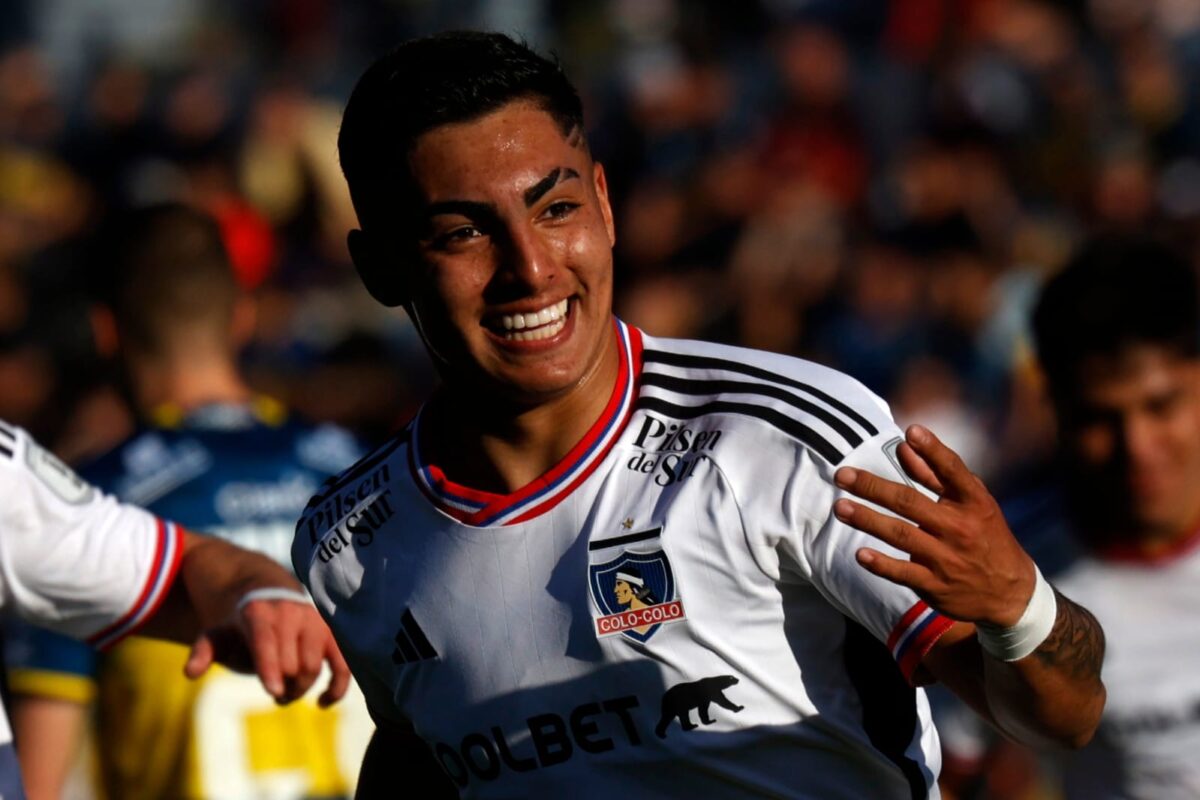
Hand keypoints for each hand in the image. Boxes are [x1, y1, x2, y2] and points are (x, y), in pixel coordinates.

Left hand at [182, 596, 350, 706]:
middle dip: (281, 687)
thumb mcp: (217, 633)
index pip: (266, 642)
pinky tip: (323, 703)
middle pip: (290, 664)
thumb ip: (203, 650)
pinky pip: (343, 663)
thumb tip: (190, 672)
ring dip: (300, 689)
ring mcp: (314, 622)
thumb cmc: (241, 623)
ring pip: (313, 667)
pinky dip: (337, 686)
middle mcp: (290, 613)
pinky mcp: (332, 633)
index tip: (274, 692)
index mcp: (259, 612)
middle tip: (274, 692)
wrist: (270, 593)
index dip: (271, 667)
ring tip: (286, 692)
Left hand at [831, 424, 1034, 627]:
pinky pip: (904, 573)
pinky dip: (882, 564)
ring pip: (901, 535)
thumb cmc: (983, 534)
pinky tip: (860, 554)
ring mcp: (946, 558)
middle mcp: (959, 528)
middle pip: (910, 503)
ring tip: (840, 508)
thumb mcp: (971, 502)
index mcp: (972, 503)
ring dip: (868, 520)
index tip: (911, 431)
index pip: (952, 471)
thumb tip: (904, 445)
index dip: (933, 450)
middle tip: (842, 475)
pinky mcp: (935, 585)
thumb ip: (936, 474)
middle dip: (873, 487)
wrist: (1009, 592)